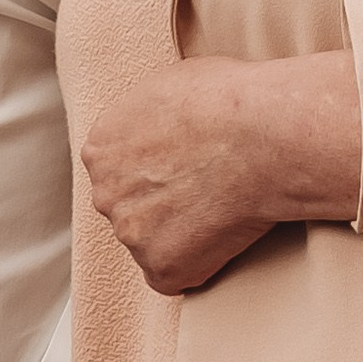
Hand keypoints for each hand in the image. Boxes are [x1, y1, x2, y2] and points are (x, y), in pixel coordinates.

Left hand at [79, 53, 361, 296]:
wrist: (261, 135)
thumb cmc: (229, 100)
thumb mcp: (168, 86)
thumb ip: (148, 119)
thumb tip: (161, 127)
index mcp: (101, 147)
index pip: (118, 172)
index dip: (158, 172)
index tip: (187, 169)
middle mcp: (105, 192)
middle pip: (132, 210)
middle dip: (164, 207)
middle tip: (209, 193)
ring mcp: (131, 233)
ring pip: (154, 244)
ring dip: (184, 235)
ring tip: (227, 209)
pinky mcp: (161, 267)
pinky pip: (179, 275)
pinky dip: (202, 263)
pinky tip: (229, 235)